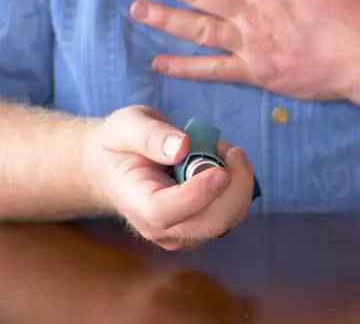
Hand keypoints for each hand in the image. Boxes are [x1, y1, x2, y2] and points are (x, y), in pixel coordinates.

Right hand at [81, 105, 253, 249]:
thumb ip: (150, 135)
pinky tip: (225, 161)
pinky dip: (240, 184)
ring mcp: (184, 232)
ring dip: (239, 180)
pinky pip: (234, 211)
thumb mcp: (126, 126)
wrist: (120, 165)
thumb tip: (183, 147)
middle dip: (233, 185)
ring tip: (221, 148)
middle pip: (210, 222)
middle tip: (225, 146)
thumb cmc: (122, 145)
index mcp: (136, 203)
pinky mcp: (203, 226)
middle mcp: (160, 228)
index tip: (221, 171)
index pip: (166, 213)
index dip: (197, 195)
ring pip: (229, 218)